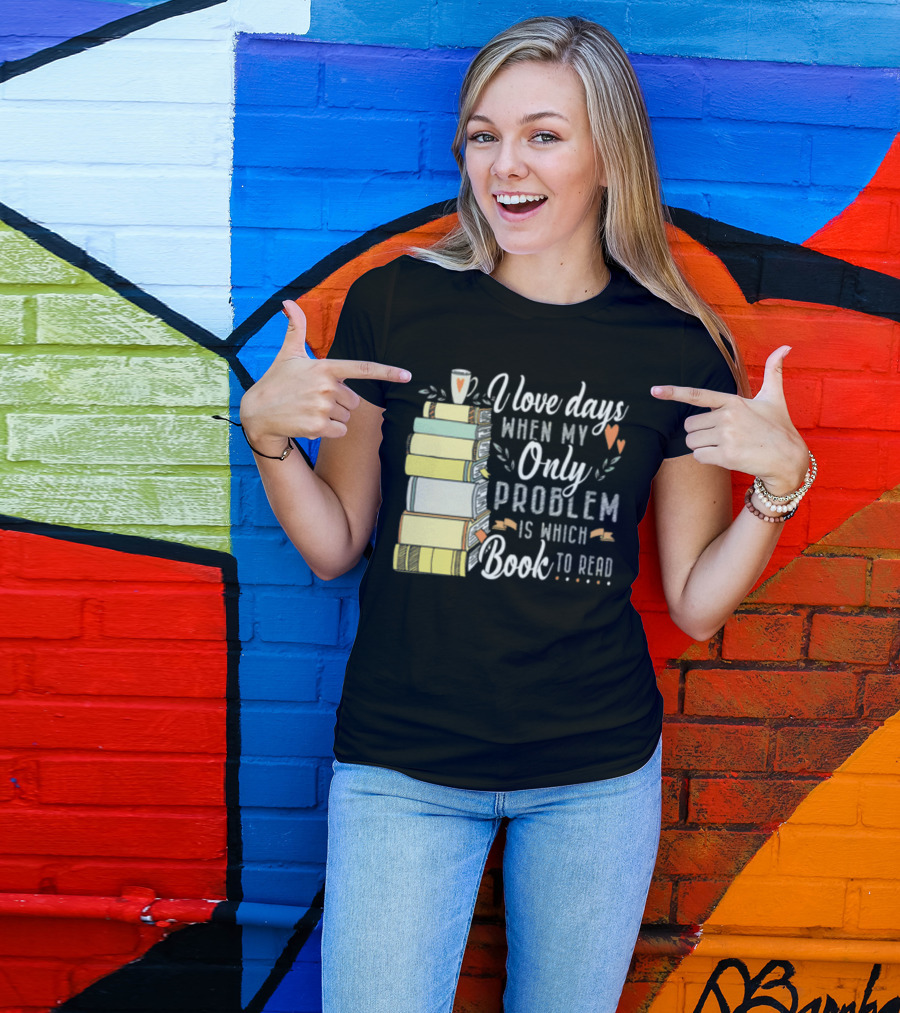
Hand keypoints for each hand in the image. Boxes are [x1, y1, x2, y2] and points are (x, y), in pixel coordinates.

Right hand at [240, 300, 410, 449]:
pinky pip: (340, 432)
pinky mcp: (318, 427)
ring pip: (347, 418)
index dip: (387, 372)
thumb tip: (287, 301)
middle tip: (315, 400)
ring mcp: (322, 407)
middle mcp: (326, 386)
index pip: (362, 368)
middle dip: (340, 403)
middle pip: (354, 401)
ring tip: (310, 411)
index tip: (408, 375)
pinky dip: (330, 432)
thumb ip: (296, 328)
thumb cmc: (276, 381)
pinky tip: (310, 425)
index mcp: (325, 367)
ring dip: (333, 418)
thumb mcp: (287, 354)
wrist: (257, 413)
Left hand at [651, 345, 808, 494]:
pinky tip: (725, 457)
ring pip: (691, 442)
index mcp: (733, 401)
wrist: (789, 459)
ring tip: (725, 446)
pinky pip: (699, 457)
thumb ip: (773, 371)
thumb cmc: (779, 427)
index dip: (674, 392)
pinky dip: (707, 459)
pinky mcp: (726, 455)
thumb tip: (785, 346)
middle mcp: (727, 416)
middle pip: (689, 426)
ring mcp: (726, 436)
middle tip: (721, 437)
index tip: (654, 391)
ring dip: (702, 447)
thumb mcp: (774, 397)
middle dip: (699, 433)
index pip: (697, 395)